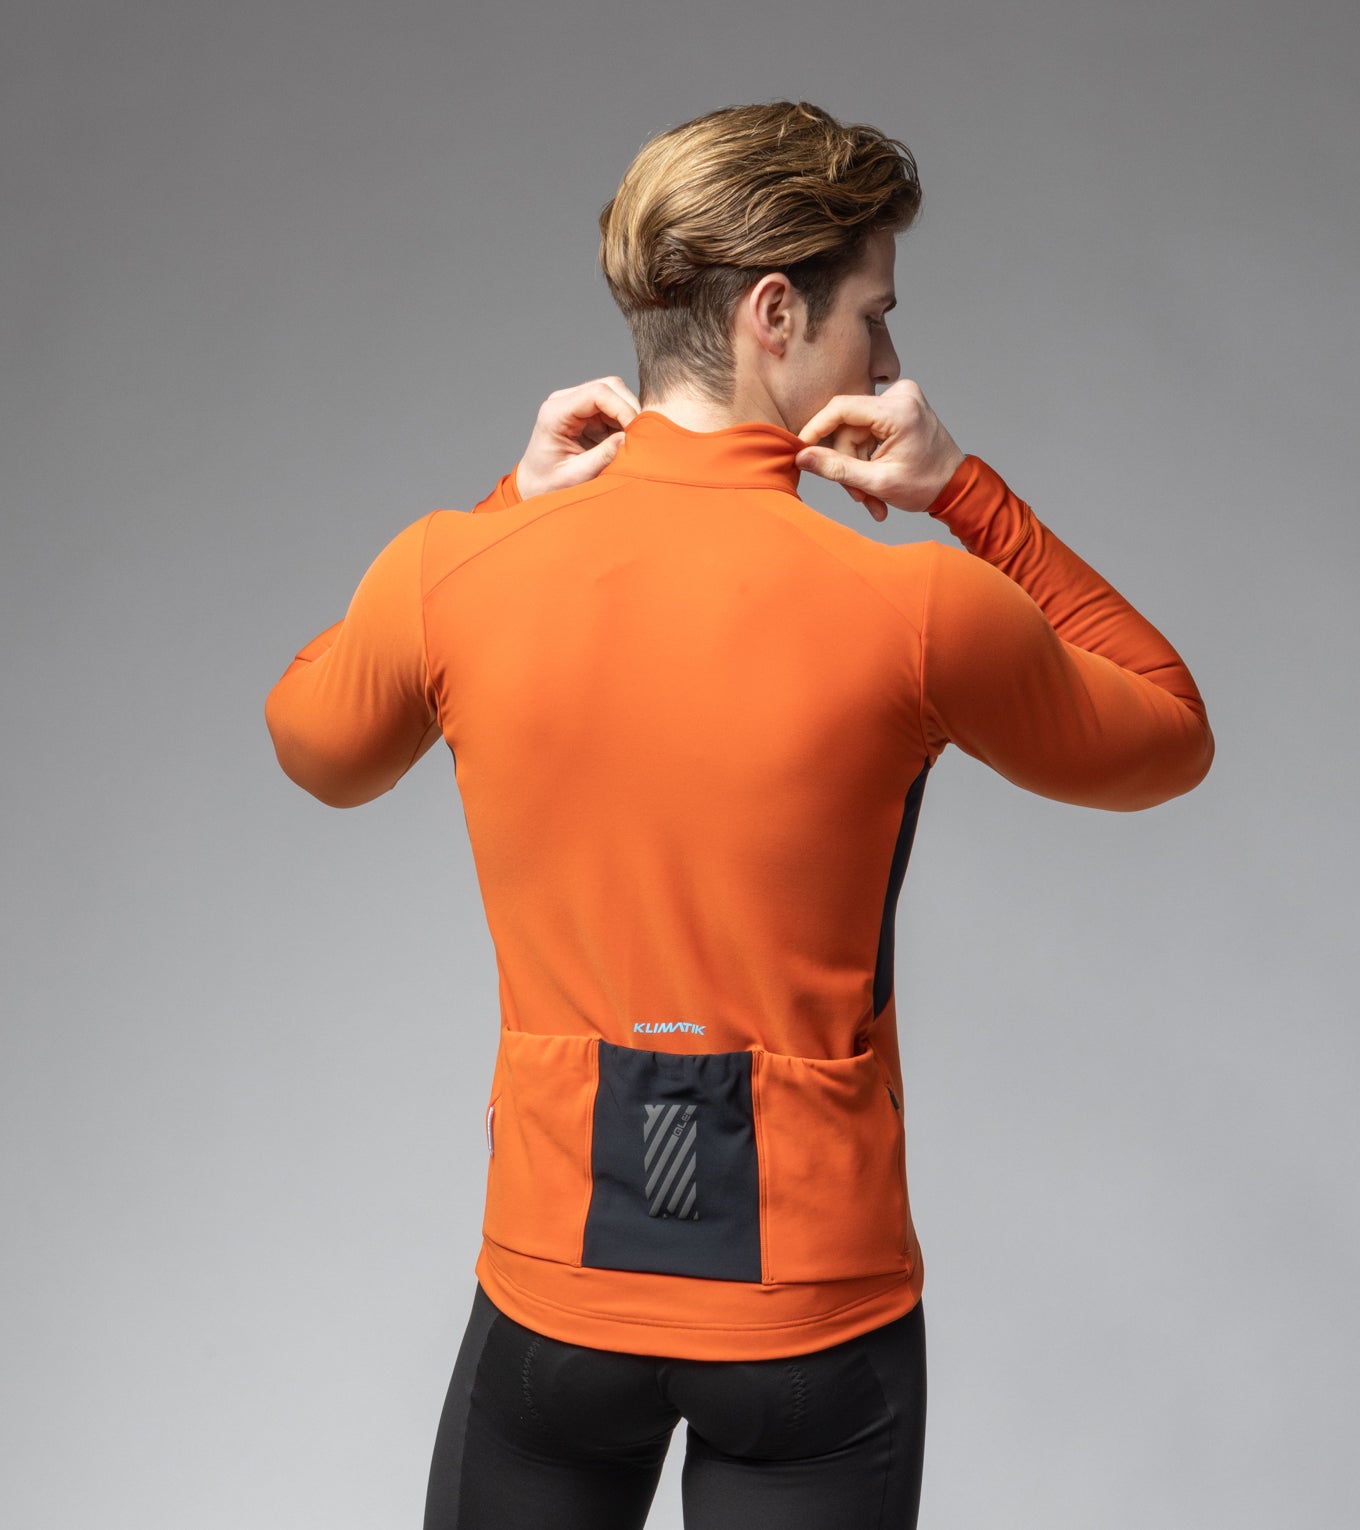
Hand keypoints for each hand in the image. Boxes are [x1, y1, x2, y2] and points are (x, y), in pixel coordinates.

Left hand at [514, 376, 641, 498]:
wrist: (534, 487)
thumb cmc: (548, 484)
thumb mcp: (575, 476)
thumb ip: (602, 456)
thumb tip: (630, 438)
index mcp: (555, 413)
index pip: (597, 393)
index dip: (623, 408)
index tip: (636, 432)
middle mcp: (565, 402)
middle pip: (609, 387)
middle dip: (630, 409)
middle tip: (640, 437)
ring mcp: (577, 406)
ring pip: (616, 395)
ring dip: (629, 416)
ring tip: (633, 443)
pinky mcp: (588, 414)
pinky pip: (615, 409)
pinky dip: (626, 424)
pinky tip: (626, 443)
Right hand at [794, 380, 964, 520]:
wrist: (957, 487)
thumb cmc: (926, 486)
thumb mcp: (877, 482)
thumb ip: (836, 468)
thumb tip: (802, 457)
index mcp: (898, 410)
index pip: (841, 408)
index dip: (816, 430)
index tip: (801, 451)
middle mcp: (901, 395)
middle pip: (848, 426)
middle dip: (848, 462)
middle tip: (857, 494)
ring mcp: (902, 398)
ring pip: (856, 432)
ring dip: (858, 466)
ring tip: (870, 496)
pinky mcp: (900, 406)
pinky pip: (867, 431)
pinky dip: (867, 458)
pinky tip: (875, 481)